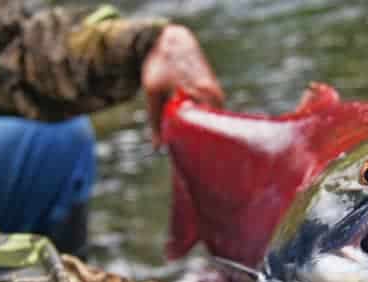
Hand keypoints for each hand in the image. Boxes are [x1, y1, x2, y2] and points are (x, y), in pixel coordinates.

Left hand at [142, 24, 224, 146]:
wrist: (171, 40)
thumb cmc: (160, 65)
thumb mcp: (152, 93)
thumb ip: (155, 121)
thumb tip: (157, 148)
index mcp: (201, 94)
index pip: (203, 130)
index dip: (194, 145)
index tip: (185, 155)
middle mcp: (213, 94)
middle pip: (209, 128)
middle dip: (198, 140)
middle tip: (185, 152)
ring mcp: (215, 92)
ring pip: (210, 120)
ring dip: (199, 129)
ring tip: (186, 140)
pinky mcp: (214, 91)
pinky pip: (210, 112)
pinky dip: (201, 120)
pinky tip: (189, 124)